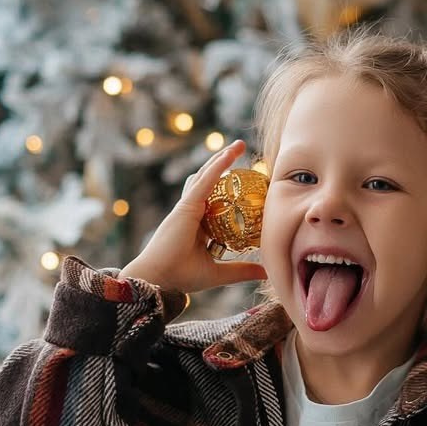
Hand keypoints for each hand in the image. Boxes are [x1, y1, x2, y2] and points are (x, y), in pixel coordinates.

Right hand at [120, 139, 268, 294]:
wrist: (160, 279)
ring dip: (221, 159)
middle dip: (225, 167)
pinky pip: (205, 181)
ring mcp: (188, 206)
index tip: (249, 185)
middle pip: (210, 183)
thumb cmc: (182, 277)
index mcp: (199, 226)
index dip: (230, 191)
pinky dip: (218, 166)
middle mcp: (193, 212)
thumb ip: (242, 270)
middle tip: (243, 153)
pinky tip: (230, 154)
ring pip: (207, 176)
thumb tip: (266, 271)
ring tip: (237, 146)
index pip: (216, 202)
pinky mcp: (186, 205)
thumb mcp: (219, 272)